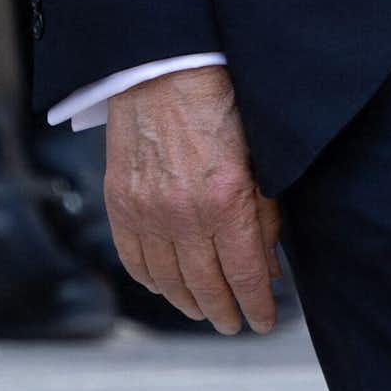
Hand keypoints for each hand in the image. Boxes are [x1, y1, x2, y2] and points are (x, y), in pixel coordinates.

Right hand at [104, 63, 283, 332]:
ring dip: (189, 303)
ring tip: (206, 311)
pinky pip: (135, 260)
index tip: (263, 322)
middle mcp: (184, 214)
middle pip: (205, 287)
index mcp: (226, 200)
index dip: (256, 305)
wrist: (165, 67)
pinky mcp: (120, 203)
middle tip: (236, 324)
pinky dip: (152, 281)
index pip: (244, 274)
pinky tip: (166, 286)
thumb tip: (269, 267)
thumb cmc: (223, 101)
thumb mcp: (261, 155)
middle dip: (225, 312)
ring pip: (168, 282)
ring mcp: (146, 212)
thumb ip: (266, 213)